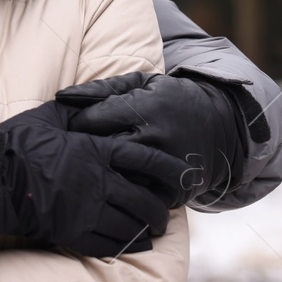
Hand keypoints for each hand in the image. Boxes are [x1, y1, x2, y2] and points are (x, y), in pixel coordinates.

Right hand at [0, 105, 188, 257]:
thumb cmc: (17, 143)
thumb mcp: (49, 117)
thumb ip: (76, 110)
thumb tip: (88, 99)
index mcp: (97, 150)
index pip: (148, 161)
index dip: (172, 171)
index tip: (185, 177)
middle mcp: (99, 181)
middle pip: (146, 200)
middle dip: (161, 210)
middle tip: (165, 214)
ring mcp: (88, 210)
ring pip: (132, 225)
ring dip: (146, 231)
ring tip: (152, 233)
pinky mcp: (74, 233)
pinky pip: (111, 244)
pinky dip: (126, 246)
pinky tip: (131, 245)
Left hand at [57, 72, 257, 206]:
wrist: (221, 126)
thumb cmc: (171, 100)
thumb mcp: (142, 84)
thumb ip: (101, 89)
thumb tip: (61, 97)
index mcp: (147, 107)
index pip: (94, 119)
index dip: (76, 126)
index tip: (69, 130)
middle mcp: (158, 136)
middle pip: (102, 150)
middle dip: (83, 152)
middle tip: (70, 154)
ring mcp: (168, 166)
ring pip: (119, 177)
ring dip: (101, 176)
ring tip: (88, 172)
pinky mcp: (176, 190)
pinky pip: (139, 197)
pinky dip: (124, 195)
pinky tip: (112, 189)